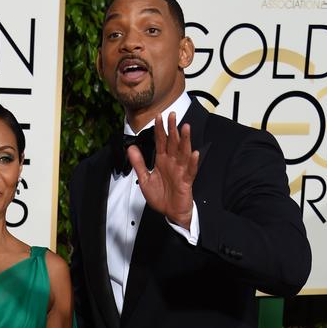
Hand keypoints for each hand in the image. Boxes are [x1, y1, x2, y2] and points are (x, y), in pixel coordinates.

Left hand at [127, 112, 198, 228]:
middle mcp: (172, 162)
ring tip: (185, 128)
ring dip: (185, 140)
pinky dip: (193, 162)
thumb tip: (131, 148)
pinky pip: (190, 170)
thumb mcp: (145, 179)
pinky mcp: (186, 181)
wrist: (170, 212)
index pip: (161, 141)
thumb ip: (138, 163)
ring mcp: (180, 171)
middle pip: (173, 143)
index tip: (159, 116)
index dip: (160, 129)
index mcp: (162, 161)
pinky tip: (194, 154)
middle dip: (173, 129)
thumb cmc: (161, 196)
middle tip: (173, 115)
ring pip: (183, 152)